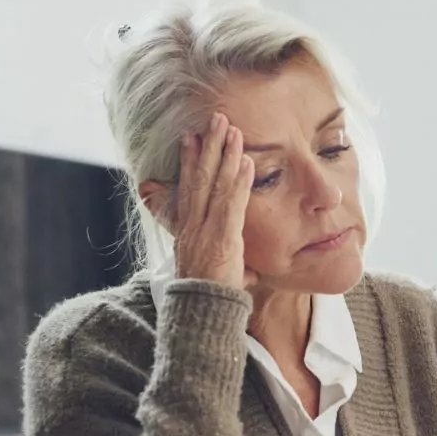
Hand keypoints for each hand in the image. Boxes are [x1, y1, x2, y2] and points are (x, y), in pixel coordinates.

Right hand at [173, 112, 256, 290]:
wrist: (203, 317)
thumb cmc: (211, 299)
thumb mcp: (218, 274)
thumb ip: (230, 264)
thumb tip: (246, 271)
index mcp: (189, 231)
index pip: (189, 189)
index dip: (190, 162)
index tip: (192, 137)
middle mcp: (194, 225)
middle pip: (200, 178)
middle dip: (208, 146)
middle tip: (215, 119)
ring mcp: (206, 230)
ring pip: (214, 184)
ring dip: (224, 154)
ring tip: (231, 129)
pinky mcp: (222, 239)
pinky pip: (232, 204)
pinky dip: (239, 181)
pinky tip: (247, 161)